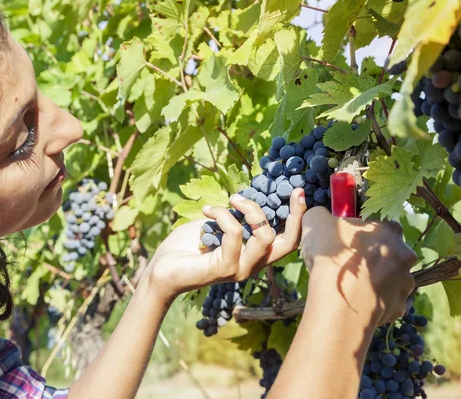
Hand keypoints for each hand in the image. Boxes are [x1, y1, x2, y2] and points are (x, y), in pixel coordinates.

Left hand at [144, 188, 306, 301]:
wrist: (161, 269)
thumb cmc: (187, 246)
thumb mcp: (217, 224)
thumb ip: (236, 215)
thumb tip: (249, 195)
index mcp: (253, 254)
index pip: (286, 240)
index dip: (298, 218)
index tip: (299, 192)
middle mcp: (252, 265)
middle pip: (288, 243)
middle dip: (295, 215)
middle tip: (293, 191)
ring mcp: (241, 269)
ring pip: (264, 235)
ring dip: (249, 209)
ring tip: (231, 199)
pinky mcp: (226, 268)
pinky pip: (235, 232)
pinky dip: (223, 214)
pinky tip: (207, 211)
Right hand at [300, 207, 416, 324]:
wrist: (338, 303)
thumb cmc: (332, 257)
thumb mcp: (316, 222)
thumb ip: (320, 213)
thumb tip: (320, 215)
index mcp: (389, 229)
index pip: (379, 223)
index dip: (362, 231)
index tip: (347, 240)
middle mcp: (404, 254)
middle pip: (388, 251)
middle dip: (371, 257)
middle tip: (348, 263)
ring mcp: (405, 282)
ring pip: (390, 277)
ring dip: (375, 280)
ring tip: (350, 285)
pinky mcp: (399, 306)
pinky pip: (386, 301)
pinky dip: (374, 301)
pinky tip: (356, 301)